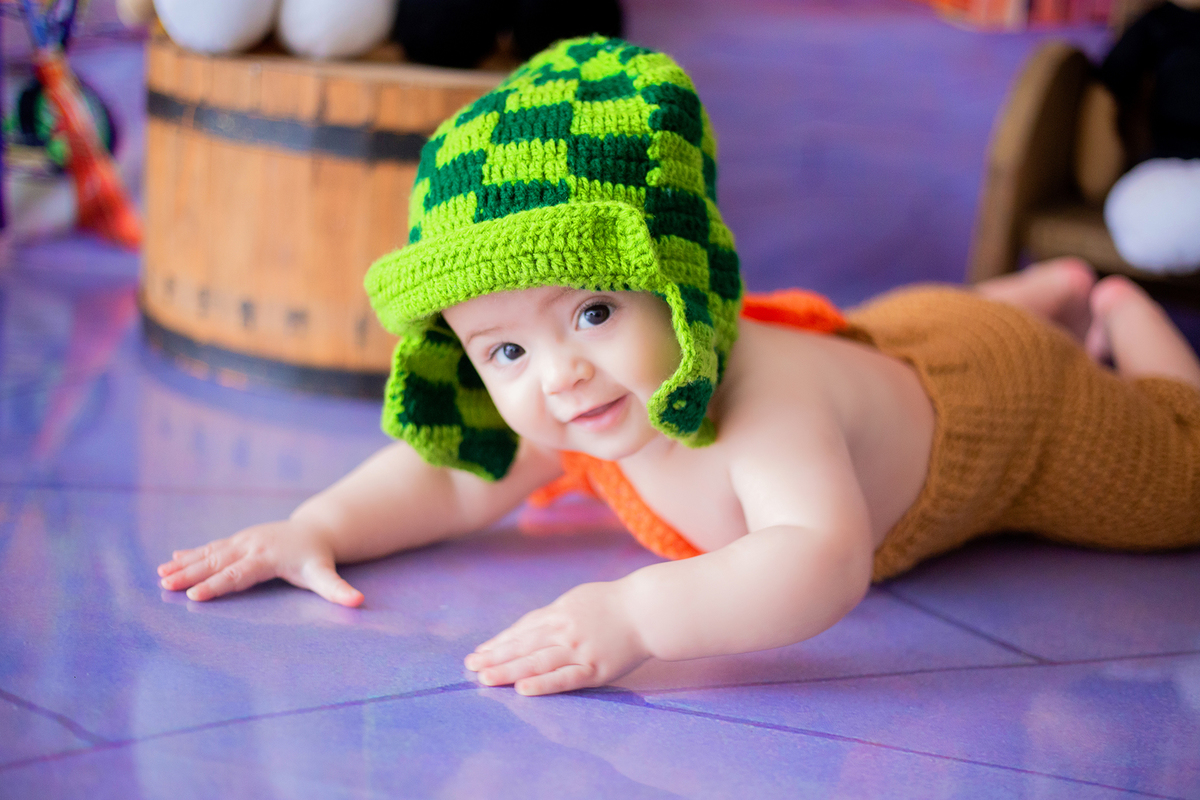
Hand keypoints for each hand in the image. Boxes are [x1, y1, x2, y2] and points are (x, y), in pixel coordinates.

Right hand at [156, 519, 363, 606]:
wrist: (316, 530)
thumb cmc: (318, 558)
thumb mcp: (327, 574)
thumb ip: (338, 590)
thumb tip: (358, 602)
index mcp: (267, 557)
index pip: (239, 574)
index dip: (218, 585)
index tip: (196, 595)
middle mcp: (251, 546)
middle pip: (217, 562)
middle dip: (191, 574)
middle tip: (166, 586)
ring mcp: (242, 540)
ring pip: (209, 553)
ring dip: (184, 563)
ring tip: (160, 574)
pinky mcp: (238, 540)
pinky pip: (211, 547)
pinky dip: (190, 553)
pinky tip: (170, 560)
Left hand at [464, 581, 648, 695]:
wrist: (649, 610)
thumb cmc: (615, 605)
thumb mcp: (580, 600)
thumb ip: (556, 615)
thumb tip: (529, 628)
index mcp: (560, 612)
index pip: (522, 629)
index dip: (499, 642)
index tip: (479, 653)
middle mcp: (565, 629)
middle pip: (524, 645)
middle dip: (495, 657)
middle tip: (471, 667)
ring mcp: (579, 649)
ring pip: (538, 661)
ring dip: (509, 671)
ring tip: (486, 679)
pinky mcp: (595, 668)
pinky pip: (565, 678)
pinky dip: (543, 684)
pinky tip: (523, 690)